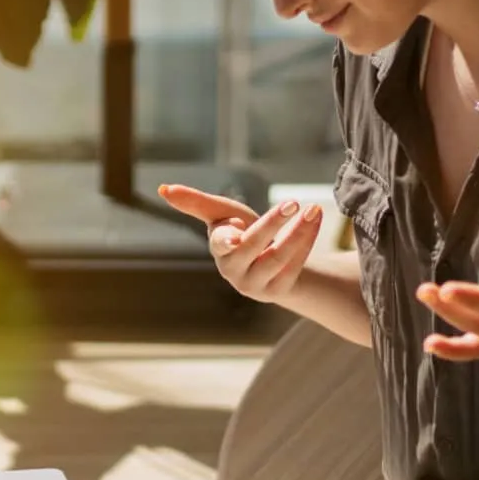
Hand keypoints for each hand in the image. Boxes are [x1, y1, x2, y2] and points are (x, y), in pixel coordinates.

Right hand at [159, 183, 322, 302]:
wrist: (268, 263)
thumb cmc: (240, 232)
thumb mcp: (222, 214)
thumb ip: (196, 203)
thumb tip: (162, 189)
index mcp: (219, 249)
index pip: (221, 242)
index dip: (227, 236)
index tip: (237, 227)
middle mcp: (234, 271)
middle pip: (253, 246)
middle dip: (273, 224)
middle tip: (292, 202)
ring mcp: (256, 284)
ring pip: (277, 258)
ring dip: (298, 234)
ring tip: (314, 210)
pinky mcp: (278, 290)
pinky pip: (294, 266)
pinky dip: (306, 242)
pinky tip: (315, 222)